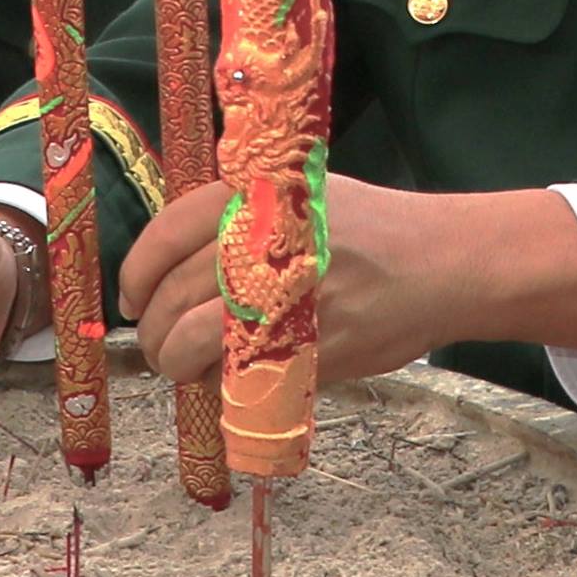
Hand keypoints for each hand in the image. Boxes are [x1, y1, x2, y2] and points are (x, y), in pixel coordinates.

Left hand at [116, 174, 576, 388]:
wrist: (444, 264)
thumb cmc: (373, 228)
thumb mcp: (305, 192)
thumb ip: (242, 215)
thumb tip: (171, 262)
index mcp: (260, 196)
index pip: (165, 235)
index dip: (136, 274)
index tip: (132, 297)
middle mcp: (267, 243)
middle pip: (170, 295)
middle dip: (152, 329)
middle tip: (156, 341)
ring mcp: (285, 300)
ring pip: (189, 343)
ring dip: (174, 362)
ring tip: (183, 364)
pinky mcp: (306, 350)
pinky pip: (235, 378)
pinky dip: (220, 384)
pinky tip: (229, 377)